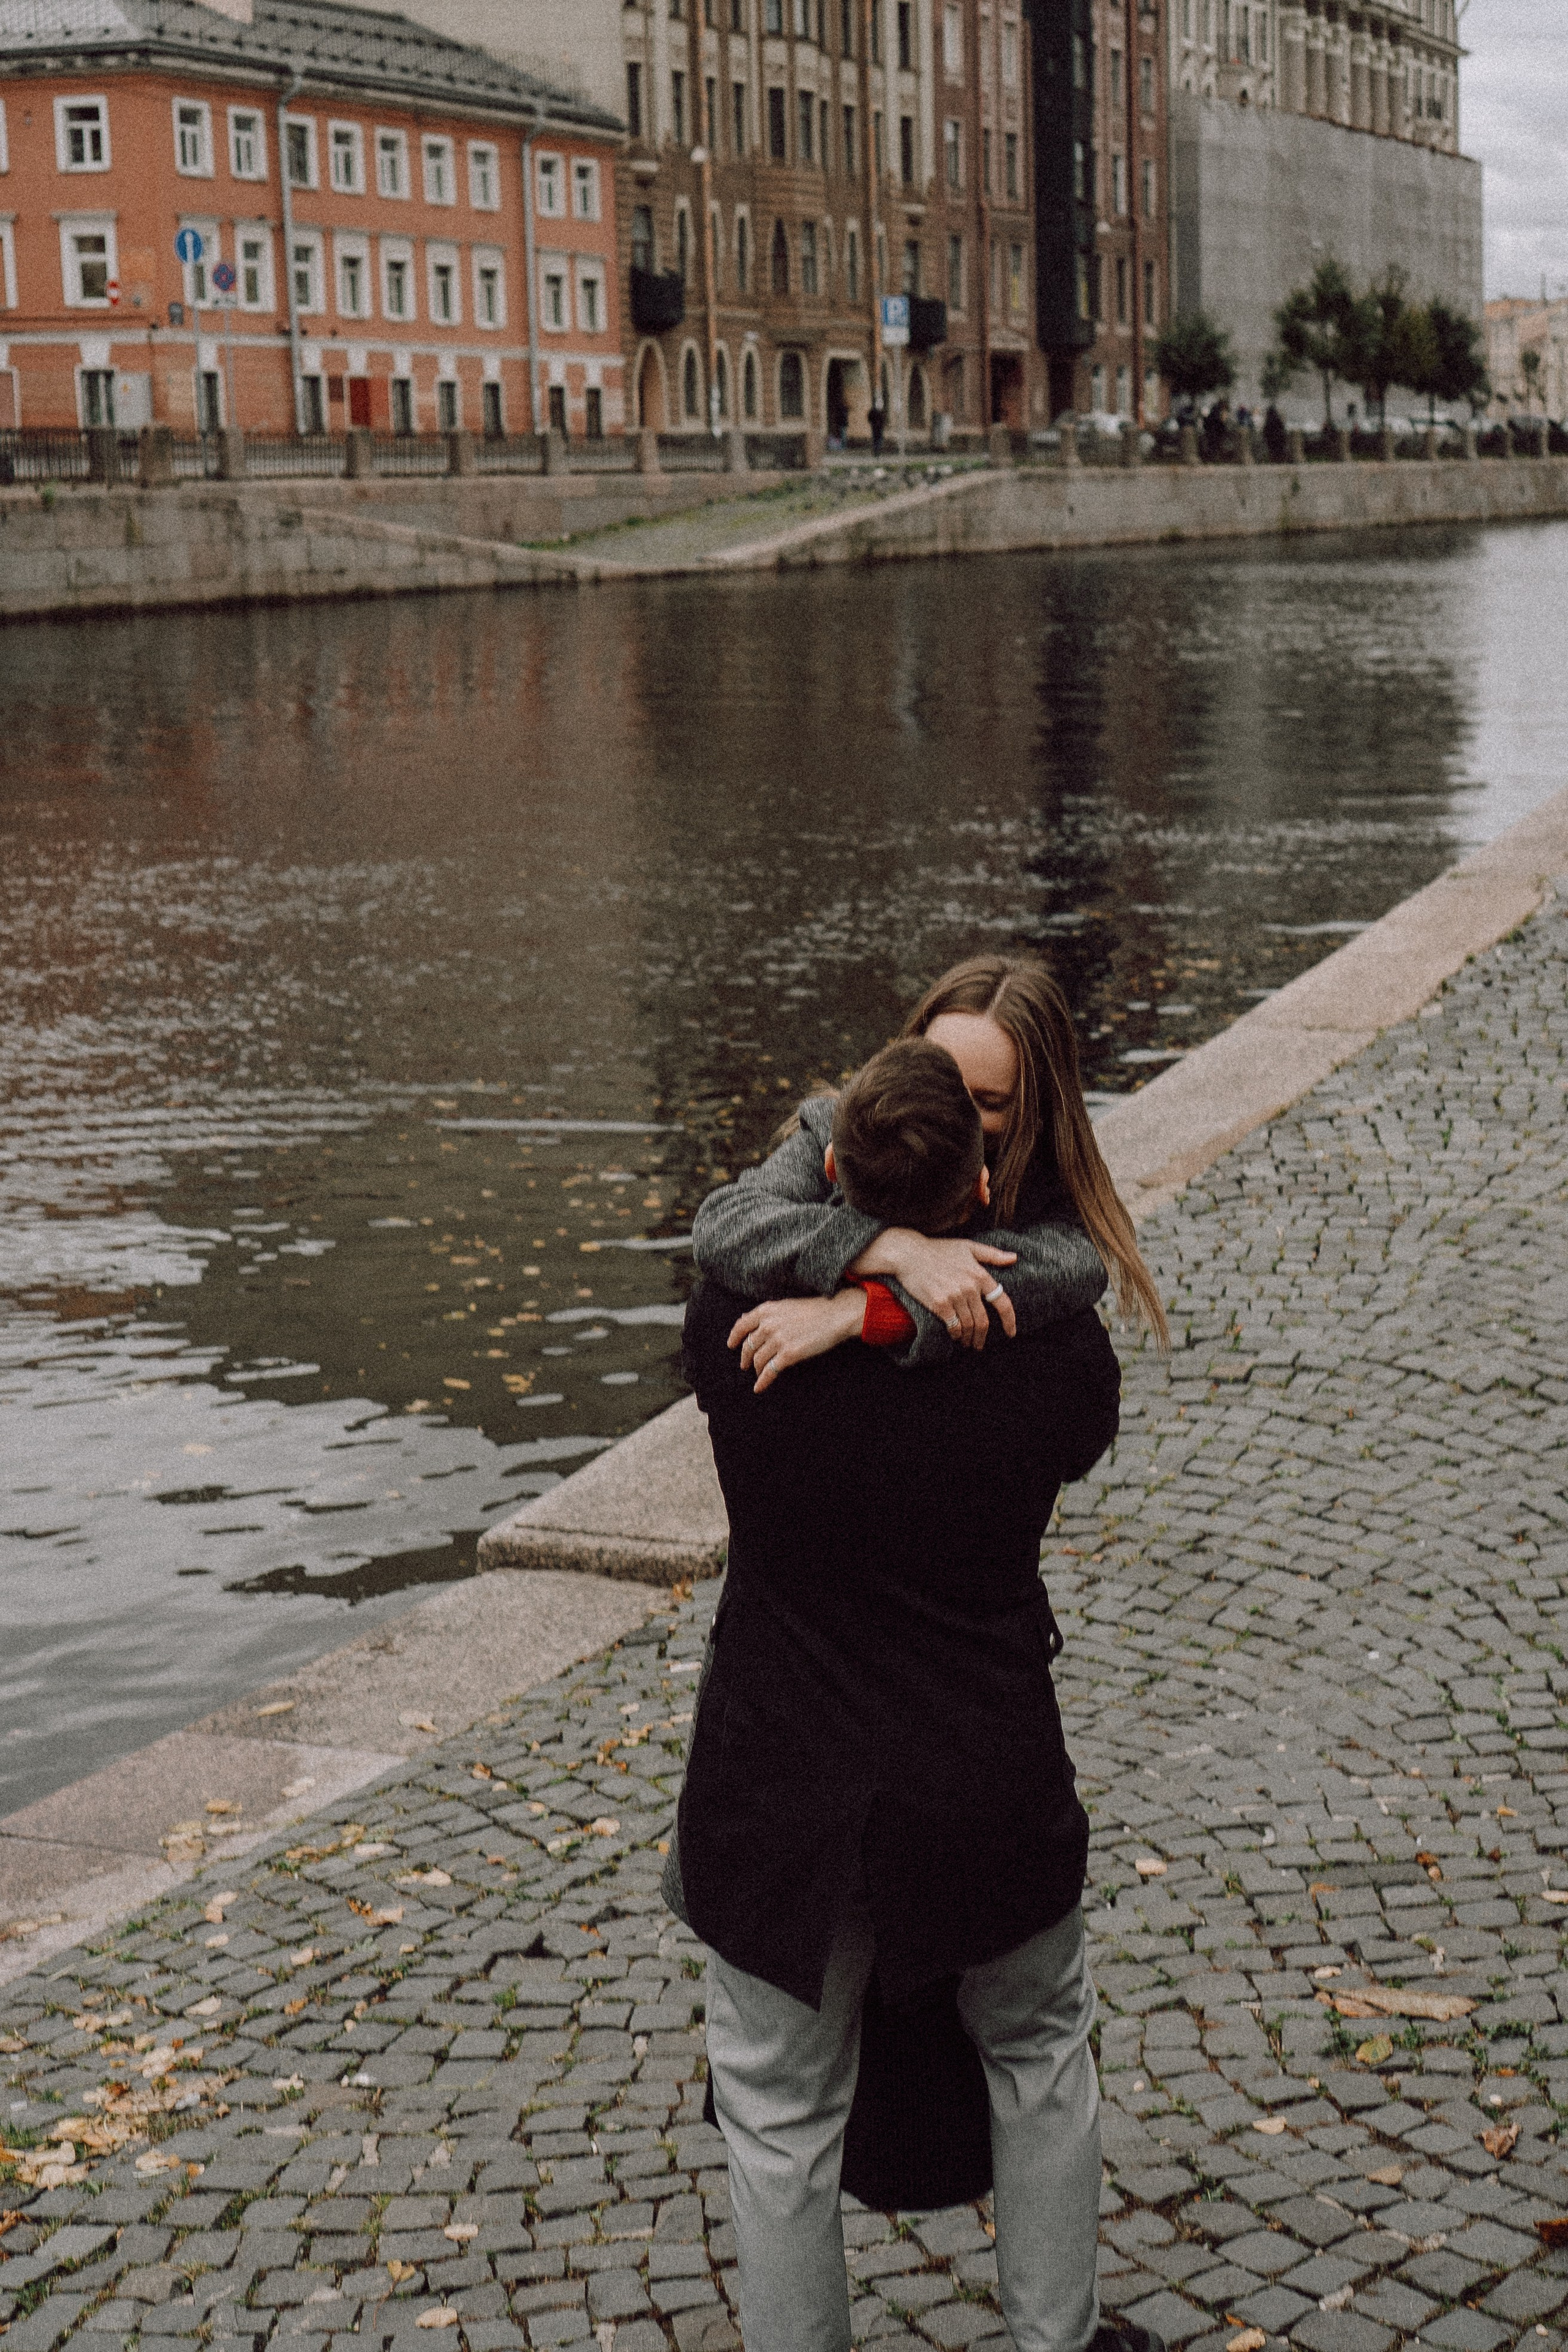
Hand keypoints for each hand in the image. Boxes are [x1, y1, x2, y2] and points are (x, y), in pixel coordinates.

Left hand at [728, 1292, 865, 1391]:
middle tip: (745, 1364)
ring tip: (758, 1373)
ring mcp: (778, 1340)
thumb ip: (766, 1314)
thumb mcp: (785, 1306)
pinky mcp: (789, 1354)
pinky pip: (770, 1371)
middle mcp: (768, 1325)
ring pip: (758, 1360)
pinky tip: (759, 1387)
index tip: (731, 1345)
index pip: (742, 1325)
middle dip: (745, 1357)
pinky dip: (762, 1381)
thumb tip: (744, 1317)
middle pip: (749, 1345)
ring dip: (756, 1369)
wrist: (835, 1315)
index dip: (734, 1337)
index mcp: (766, 1310)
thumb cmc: (814, 1310)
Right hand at [850, 1233, 1017, 1347]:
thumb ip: (992, 1254)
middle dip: (982, 1337)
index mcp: (980, 1274)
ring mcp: (955, 1296)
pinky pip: (953, 1326)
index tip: (1011, 1333)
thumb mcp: (968, 1246)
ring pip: (968, 1326)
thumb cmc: (939, 1249)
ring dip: (968, 1338)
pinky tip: (954, 1336)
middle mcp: (970, 1286)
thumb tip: (1014, 1258)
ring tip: (966, 1342)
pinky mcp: (939, 1303)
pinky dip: (955, 1335)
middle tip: (979, 1344)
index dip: (1009, 1321)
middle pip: (983, 1321)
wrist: (909, 1254)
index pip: (1002, 1302)